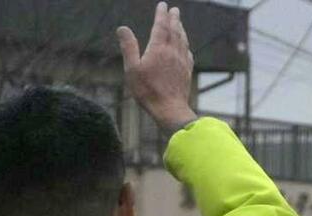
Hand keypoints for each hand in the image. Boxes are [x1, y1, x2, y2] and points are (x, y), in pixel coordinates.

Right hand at [117, 2, 197, 133]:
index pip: (161, 26)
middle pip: (175, 31)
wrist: (170, 110)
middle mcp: (173, 53)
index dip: (162, 14)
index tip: (163, 5)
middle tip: (175, 10)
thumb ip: (128, 47)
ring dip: (181, 30)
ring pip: (183, 41)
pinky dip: (186, 46)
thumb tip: (122, 28)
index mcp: (159, 49)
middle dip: (174, 19)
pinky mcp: (187, 73)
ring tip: (180, 24)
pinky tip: (186, 47)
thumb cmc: (147, 91)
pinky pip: (188, 54)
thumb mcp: (132, 69)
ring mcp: (182, 63)